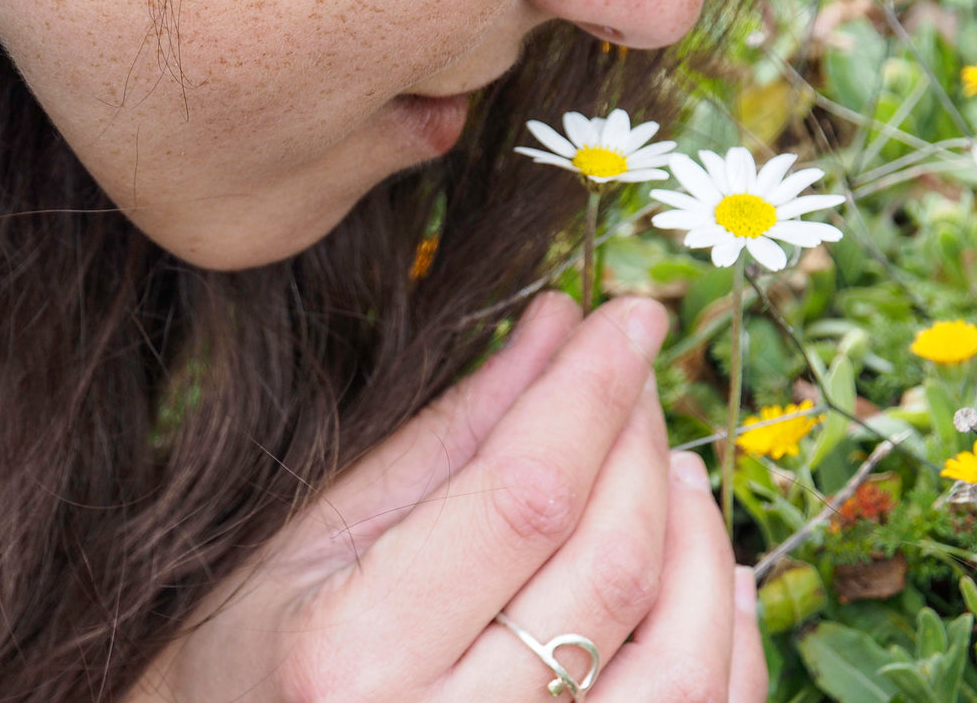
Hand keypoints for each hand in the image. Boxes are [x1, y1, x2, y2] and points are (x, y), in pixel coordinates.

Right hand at [126, 292, 766, 701]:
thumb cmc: (253, 641)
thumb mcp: (318, 529)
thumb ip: (446, 435)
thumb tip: (557, 328)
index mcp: (354, 652)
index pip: (519, 494)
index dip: (589, 392)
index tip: (629, 315)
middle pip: (607, 566)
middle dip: (640, 443)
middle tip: (634, 372)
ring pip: (676, 661)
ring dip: (696, 538)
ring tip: (668, 464)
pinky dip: (723, 636)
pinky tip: (705, 565)